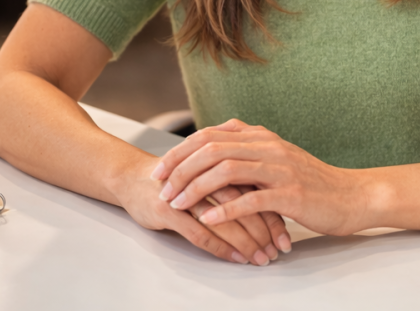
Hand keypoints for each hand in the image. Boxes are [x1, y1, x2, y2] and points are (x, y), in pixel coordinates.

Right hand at [110, 153, 289, 264]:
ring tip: (262, 258)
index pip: (255, 187)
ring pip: (225, 218)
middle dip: (265, 230)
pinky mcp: (170, 209)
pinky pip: (200, 232)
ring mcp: (187, 192)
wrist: (133, 177)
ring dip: (247, 241)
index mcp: (219, 162)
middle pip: (244, 202)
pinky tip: (236, 257)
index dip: (273, 211)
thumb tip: (270, 201)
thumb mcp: (208, 173)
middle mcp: (206, 175)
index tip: (287, 234)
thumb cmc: (175, 179)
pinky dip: (222, 246)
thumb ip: (236, 180)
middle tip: (279, 250)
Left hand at [150, 119, 371, 236]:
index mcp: (261, 136)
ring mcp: (279, 168)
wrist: (351, 196)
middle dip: (179, 168)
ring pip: (225, 171)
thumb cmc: (311, 181)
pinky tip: (207, 220)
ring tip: (176, 203)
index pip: (210, 135)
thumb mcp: (277, 157)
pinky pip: (250, 199)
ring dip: (195, 188)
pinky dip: (224, 209)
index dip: (180, 150)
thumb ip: (248, 149)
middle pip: (211, 149)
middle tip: (160, 187)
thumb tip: (213, 149)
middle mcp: (267, 146)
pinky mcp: (290, 194)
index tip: (160, 168)